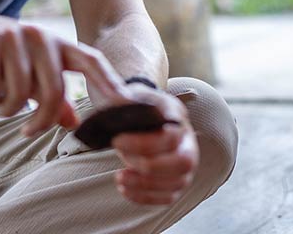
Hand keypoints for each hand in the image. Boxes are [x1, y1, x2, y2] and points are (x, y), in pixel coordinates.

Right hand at [0, 10, 123, 133]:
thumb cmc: (0, 58)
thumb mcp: (30, 74)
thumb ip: (53, 97)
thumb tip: (73, 123)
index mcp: (57, 43)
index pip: (91, 61)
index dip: (110, 83)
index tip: (125, 106)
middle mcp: (40, 36)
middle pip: (52, 91)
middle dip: (40, 120)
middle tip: (27, 131)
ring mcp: (12, 36)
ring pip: (18, 95)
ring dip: (5, 108)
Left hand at [103, 83, 198, 205]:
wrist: (145, 115)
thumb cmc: (137, 106)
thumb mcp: (131, 95)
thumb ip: (121, 99)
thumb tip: (104, 105)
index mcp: (177, 115)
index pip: (170, 136)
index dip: (142, 144)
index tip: (116, 141)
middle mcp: (188, 140)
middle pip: (183, 162)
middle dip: (150, 168)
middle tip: (123, 163)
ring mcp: (185, 163)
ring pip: (177, 183)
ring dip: (145, 185)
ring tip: (120, 177)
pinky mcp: (177, 181)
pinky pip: (168, 197)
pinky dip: (145, 197)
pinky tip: (125, 187)